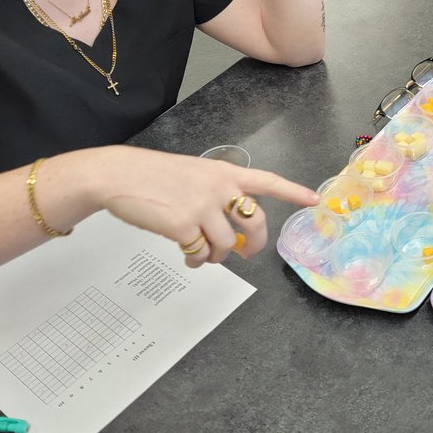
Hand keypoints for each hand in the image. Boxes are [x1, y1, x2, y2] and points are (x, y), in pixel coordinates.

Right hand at [81, 146, 318, 267]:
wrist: (118, 175)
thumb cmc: (152, 176)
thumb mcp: (192, 174)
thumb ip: (215, 194)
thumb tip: (227, 230)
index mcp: (223, 172)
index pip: (267, 181)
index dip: (293, 191)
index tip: (314, 200)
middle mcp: (219, 187)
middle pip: (254, 222)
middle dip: (254, 244)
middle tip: (247, 254)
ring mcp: (202, 206)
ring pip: (225, 245)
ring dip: (215, 257)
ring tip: (201, 255)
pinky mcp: (184, 225)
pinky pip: (199, 253)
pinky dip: (195, 260)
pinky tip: (187, 257)